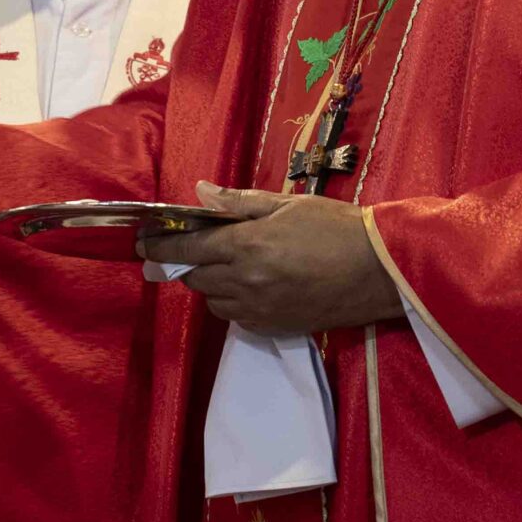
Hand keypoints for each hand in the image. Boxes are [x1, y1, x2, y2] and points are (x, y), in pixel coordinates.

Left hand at [136, 184, 402, 335]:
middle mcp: (245, 283)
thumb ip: (239, 203)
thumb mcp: (287, 204)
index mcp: (245, 247)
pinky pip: (235, 317)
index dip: (159, 245)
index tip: (142, 241)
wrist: (380, 272)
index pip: (186, 249)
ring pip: (212, 300)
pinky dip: (231, 302)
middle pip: (195, 277)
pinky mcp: (273, 328)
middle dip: (188, 262)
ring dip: (210, 283)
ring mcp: (258, 310)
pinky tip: (249, 286)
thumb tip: (199, 193)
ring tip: (228, 265)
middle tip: (195, 247)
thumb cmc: (336, 228)